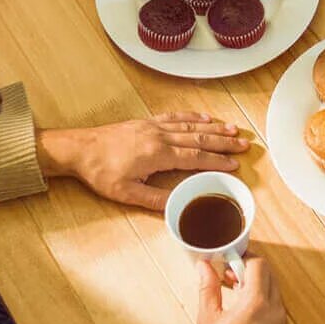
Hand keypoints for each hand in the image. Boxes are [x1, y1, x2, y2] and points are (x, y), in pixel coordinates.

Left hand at [37, 113, 249, 209]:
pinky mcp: (146, 122)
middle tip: (244, 144)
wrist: (79, 148)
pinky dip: (192, 116)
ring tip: (232, 129)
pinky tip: (203, 118)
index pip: (195, 157)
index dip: (217, 161)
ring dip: (213, 127)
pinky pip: (174, 117)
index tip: (235, 164)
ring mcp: (153, 126)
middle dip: (223, 142)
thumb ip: (154, 200)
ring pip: (190, 125)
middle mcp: (159, 136)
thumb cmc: (101, 172)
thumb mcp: (126, 194)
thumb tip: (179, 206)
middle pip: (199, 138)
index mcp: (158, 154)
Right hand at [198, 255, 286, 323]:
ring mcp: (281, 322)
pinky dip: (263, 297)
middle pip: (269, 274)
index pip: (259, 265)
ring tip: (235, 289)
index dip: (244, 258)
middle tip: (230, 274)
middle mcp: (275, 310)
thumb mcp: (208, 319)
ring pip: (274, 288)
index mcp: (257, 304)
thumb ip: (208, 288)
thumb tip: (204, 265)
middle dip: (250, 268)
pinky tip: (245, 307)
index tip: (229, 260)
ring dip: (257, 283)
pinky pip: (276, 304)